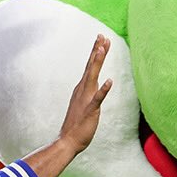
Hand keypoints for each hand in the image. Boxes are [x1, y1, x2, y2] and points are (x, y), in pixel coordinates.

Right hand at [59, 35, 111, 153]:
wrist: (67, 140)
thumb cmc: (77, 123)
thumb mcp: (83, 103)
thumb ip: (88, 93)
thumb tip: (94, 85)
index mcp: (82, 88)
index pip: (90, 66)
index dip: (96, 52)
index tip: (102, 39)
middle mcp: (83, 90)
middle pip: (91, 66)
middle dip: (97, 50)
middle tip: (102, 35)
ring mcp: (85, 99)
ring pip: (92, 77)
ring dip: (97, 63)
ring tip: (102, 49)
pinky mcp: (90, 110)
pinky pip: (98, 99)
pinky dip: (103, 89)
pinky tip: (109, 81)